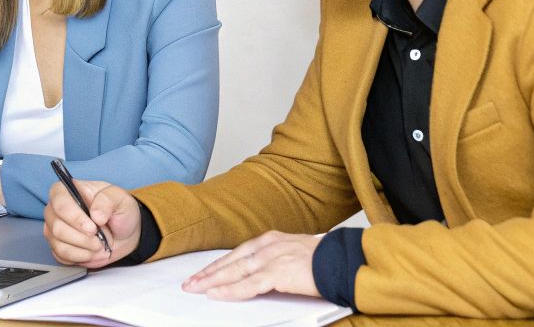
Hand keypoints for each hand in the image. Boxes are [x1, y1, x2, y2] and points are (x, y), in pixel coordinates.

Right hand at [44, 179, 139, 267]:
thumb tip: (96, 214)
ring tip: (98, 243)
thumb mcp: (121, 200)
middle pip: (57, 227)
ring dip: (84, 248)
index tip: (92, 228)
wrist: (123, 234)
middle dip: (83, 238)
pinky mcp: (57, 246)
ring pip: (59, 244)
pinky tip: (91, 250)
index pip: (59, 201)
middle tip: (100, 237)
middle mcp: (56, 209)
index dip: (74, 217)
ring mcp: (54, 229)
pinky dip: (81, 256)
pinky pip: (62, 256)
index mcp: (69, 190)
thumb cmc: (119, 211)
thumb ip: (107, 201)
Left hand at [182, 231, 321, 300]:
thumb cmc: (325, 262)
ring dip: (212, 281)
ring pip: (235, 271)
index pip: (238, 253)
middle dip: (208, 272)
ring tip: (195, 288)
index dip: (219, 264)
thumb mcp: (294, 255)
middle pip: (232, 261)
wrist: (344, 261)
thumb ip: (275, 261)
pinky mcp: (278, 273)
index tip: (203, 272)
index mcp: (273, 239)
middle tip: (189, 282)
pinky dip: (230, 290)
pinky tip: (216, 294)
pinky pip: (249, 285)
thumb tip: (258, 276)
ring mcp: (273, 258)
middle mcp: (270, 245)